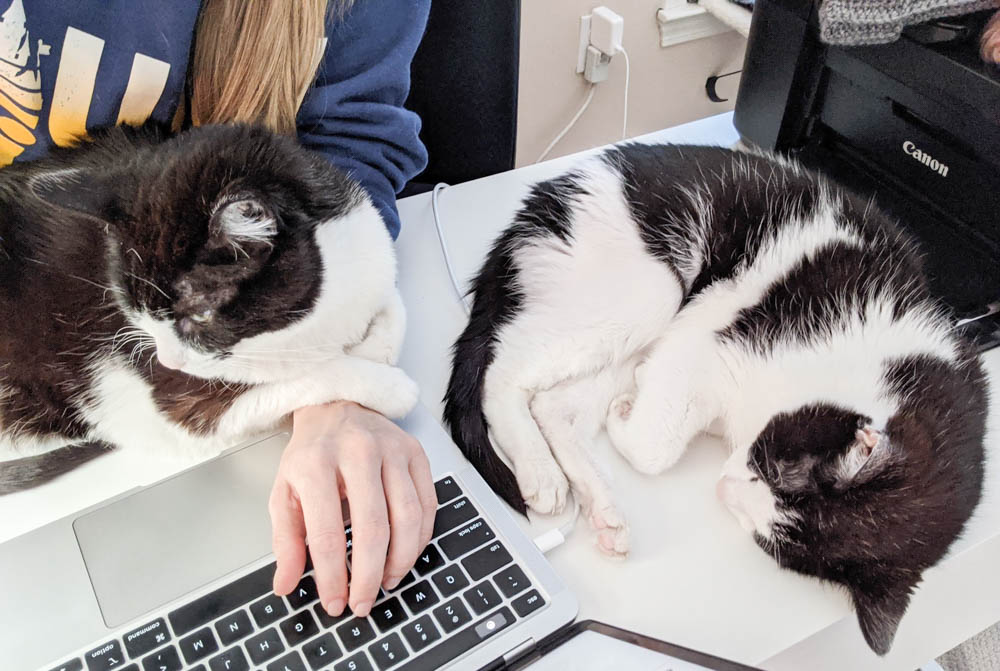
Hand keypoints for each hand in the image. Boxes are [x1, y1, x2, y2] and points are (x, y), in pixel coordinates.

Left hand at [269, 400, 436, 617]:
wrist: (336, 406)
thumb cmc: (310, 455)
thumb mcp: (284, 492)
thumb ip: (285, 540)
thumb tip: (285, 584)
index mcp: (316, 464)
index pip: (328, 533)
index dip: (333, 576)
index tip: (334, 602)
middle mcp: (357, 453)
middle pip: (373, 528)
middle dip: (368, 575)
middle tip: (363, 603)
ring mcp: (392, 450)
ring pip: (408, 517)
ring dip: (400, 560)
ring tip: (386, 582)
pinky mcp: (416, 452)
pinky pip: (427, 504)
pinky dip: (420, 538)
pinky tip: (405, 555)